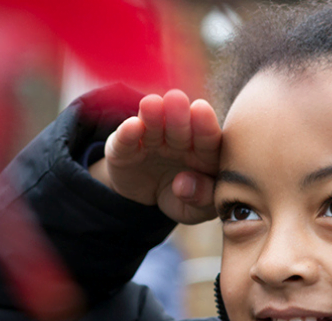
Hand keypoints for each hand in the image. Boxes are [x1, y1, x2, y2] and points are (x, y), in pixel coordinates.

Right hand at [89, 89, 220, 223]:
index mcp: (205, 153)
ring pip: (153, 128)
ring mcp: (151, 143)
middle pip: (181, 129)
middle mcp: (179, 142)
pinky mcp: (123, 149)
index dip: (205, 126)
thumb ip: (202, 198)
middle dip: (178, 116)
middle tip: (177, 99)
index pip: (208, 140)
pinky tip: (131, 125)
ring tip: (152, 103)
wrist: (148, 198)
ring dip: (152, 116)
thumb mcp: (196, 210)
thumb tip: (183, 185)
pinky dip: (127, 133)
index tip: (202, 111)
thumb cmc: (183, 199)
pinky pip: (125, 141)